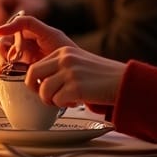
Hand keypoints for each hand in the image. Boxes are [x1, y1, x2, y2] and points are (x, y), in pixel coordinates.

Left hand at [0, 15, 124, 107]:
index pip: (35, 66)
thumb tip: (39, 82)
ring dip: (51, 100)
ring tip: (64, 101)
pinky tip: (75, 102)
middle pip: (32, 74)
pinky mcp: (77, 87)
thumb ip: (59, 68)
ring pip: (44, 90)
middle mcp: (65, 58)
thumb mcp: (77, 64)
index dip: (35, 81)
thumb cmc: (100, 77)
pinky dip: (64, 105)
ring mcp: (70, 72)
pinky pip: (57, 100)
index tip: (43, 89)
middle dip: (35, 90)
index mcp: (63, 51)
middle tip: (47, 98)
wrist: (124, 81)